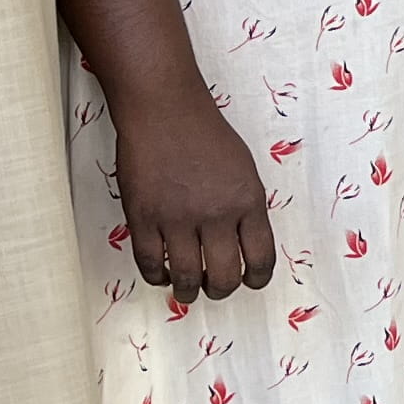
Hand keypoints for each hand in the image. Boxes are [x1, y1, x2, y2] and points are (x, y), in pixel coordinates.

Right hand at [113, 82, 277, 299]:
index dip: (256, 279)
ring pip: (187, 278)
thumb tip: (246, 245)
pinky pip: (150, 263)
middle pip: (225, 276)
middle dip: (221, 290)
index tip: (249, 282)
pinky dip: (157, 276)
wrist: (165, 111)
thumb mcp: (244, 171)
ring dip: (189, 291)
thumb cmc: (206, 135)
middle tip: (215, 288)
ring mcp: (176, 218)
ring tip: (188, 290)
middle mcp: (215, 215)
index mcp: (248, 202)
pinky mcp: (142, 217)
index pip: (261, 258)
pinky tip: (161, 273)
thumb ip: (246, 208)